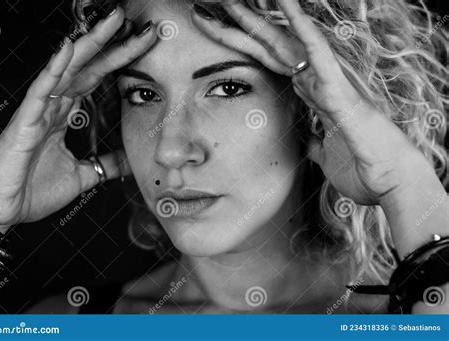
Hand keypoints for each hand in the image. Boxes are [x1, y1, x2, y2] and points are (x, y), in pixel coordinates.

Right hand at [0, 6, 156, 225]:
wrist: (4, 211)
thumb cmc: (33, 191)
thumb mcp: (82, 176)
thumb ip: (104, 165)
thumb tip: (127, 162)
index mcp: (64, 115)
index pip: (96, 79)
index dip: (118, 61)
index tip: (142, 45)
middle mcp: (53, 106)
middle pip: (86, 67)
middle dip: (110, 43)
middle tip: (132, 20)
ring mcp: (38, 111)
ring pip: (67, 69)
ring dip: (89, 44)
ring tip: (111, 21)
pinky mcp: (24, 122)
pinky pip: (41, 90)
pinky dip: (55, 69)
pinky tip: (69, 49)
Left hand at [192, 0, 430, 205]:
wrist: (390, 184)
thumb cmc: (362, 170)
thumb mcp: (324, 157)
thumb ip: (313, 143)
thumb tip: (306, 140)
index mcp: (312, 98)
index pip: (270, 66)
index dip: (244, 50)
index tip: (219, 34)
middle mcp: (318, 84)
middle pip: (272, 50)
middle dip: (243, 29)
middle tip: (216, 6)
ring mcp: (329, 83)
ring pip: (290, 44)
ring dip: (266, 19)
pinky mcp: (340, 91)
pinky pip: (318, 53)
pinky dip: (302, 28)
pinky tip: (286, 5)